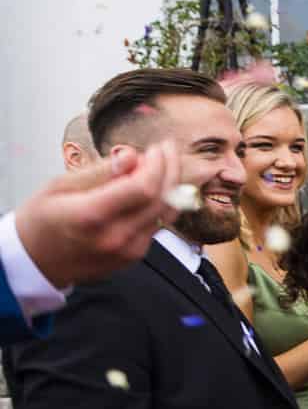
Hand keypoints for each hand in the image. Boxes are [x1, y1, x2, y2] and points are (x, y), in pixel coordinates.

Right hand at [13, 144, 180, 288]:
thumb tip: (132, 155)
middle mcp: (116, 236)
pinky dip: (160, 203)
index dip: (157, 164)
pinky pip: (158, 225)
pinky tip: (151, 186)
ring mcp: (128, 250)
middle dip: (170, 169)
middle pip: (162, 199)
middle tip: (165, 150)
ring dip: (171, 185)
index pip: (143, 187)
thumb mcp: (59, 186)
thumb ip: (99, 172)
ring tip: (163, 164)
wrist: (35, 261)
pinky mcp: (135, 256)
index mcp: (92, 216)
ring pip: (166, 213)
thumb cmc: (41, 220)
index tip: (156, 147)